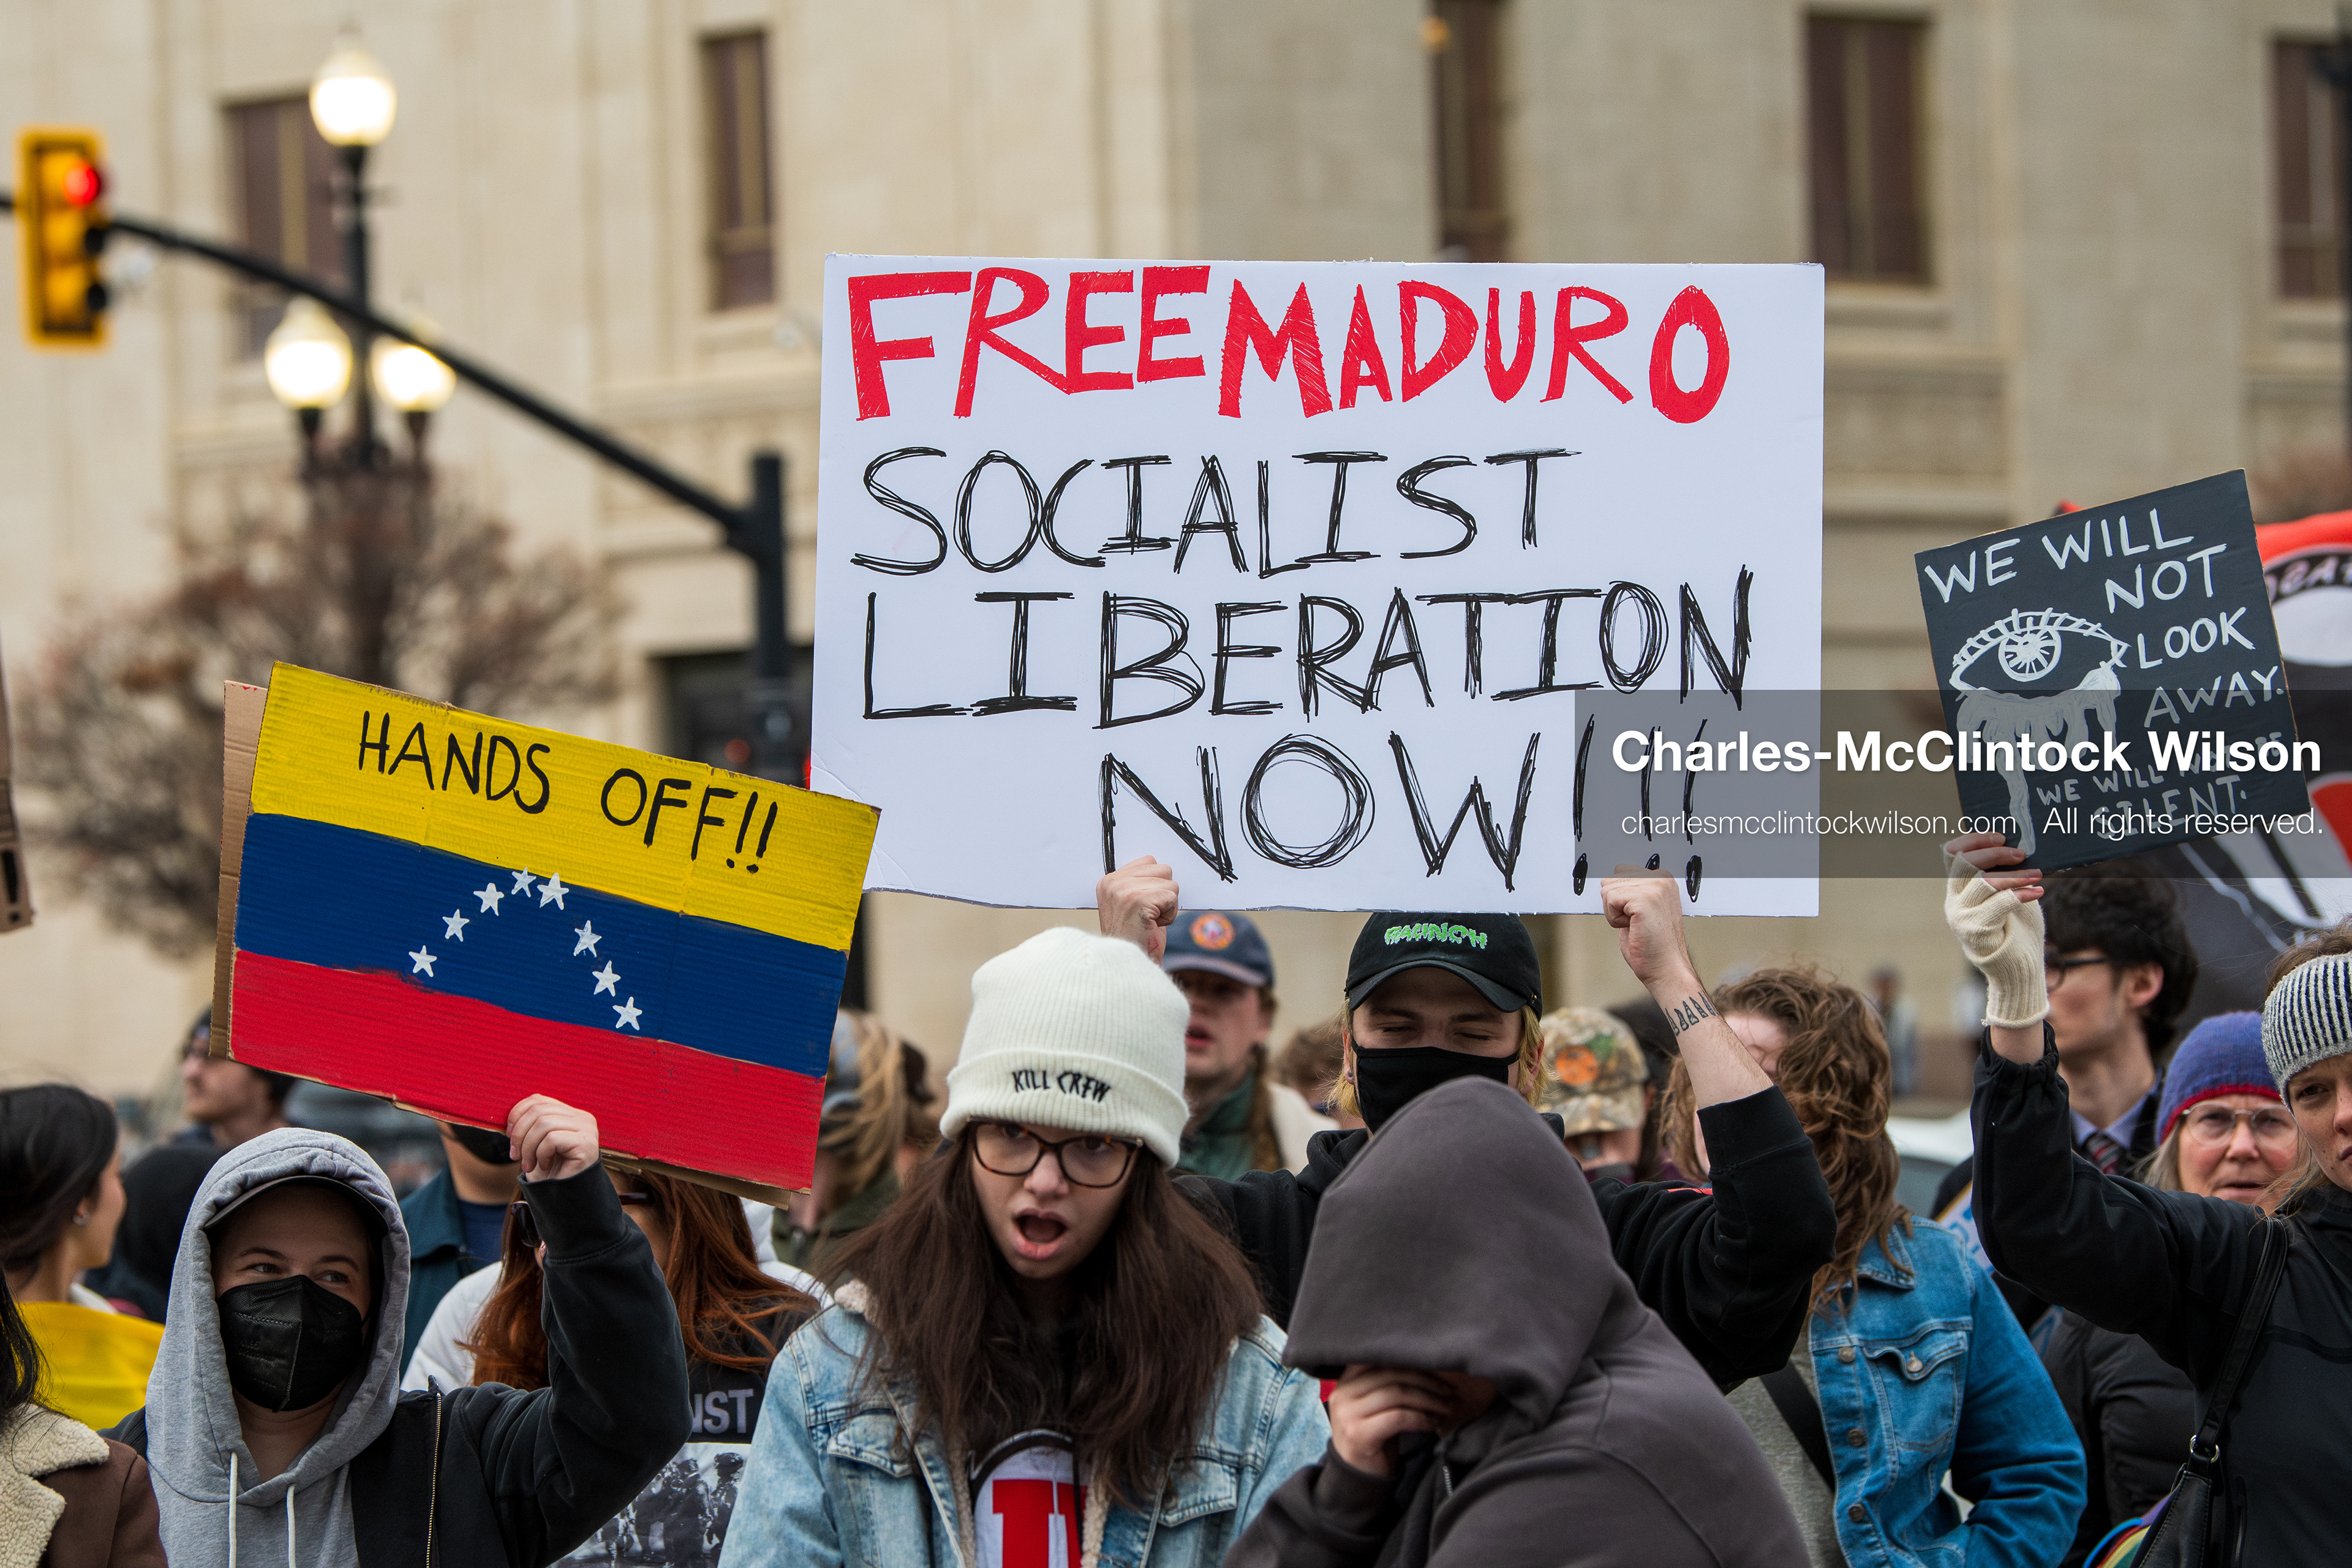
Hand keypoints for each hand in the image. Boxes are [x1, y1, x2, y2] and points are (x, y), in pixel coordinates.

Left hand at [508, 1096, 600, 1182]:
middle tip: (515, 1155)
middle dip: (519, 1134)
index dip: (517, 1114)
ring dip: (528, 1147)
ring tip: (528, 1164)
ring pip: (544, 1124)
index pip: (538, 1100)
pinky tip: (544, 1165)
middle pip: (539, 1110)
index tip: (509, 1136)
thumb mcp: (535, 1143)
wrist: (564, 1198)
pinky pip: (552, 1139)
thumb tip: (510, 1116)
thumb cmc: (549, 1172)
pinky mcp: (586, 1144)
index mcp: (570, 1114)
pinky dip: (540, 1154)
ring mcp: (587, 1130)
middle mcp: (582, 1118)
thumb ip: (530, 1125)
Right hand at [1096, 855, 1179, 960]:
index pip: (1149, 861)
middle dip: (1163, 894)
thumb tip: (1162, 869)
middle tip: (1147, 915)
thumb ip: (1139, 884)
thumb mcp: (1130, 904)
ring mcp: (1124, 890)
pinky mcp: (1138, 900)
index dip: (1155, 885)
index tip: (1143, 906)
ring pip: (1171, 884)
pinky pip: (1172, 898)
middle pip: (1163, 869)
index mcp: (1109, 881)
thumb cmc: (1134, 939)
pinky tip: (1153, 925)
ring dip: (1167, 905)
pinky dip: (1169, 915)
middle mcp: (1113, 883)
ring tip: (1150, 920)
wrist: (1126, 966)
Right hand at [1326, 1365, 1455, 1477]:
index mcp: (1346, 1380)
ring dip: (1428, 1400)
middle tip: (1449, 1390)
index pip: (1381, 1357)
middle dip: (1426, 1381)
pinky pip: (1398, 1417)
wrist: (1358, 1477)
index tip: (1437, 1368)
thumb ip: (1390, 1383)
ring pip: (1397, 1393)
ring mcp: (1347, 1413)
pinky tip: (1432, 1423)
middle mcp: (1342, 1393)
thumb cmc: (1374, 1436)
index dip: (1411, 1360)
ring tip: (1445, 1407)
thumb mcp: (1377, 1405)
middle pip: (1391, 1374)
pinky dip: (1420, 1418)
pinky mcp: (1359, 1434)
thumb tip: (1428, 1366)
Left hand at [1600, 867, 1698, 996]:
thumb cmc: (1653, 944)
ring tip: (1636, 926)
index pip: (1620, 871)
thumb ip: (1630, 890)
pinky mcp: (1644, 899)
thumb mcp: (1641, 909)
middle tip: (1636, 923)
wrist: (1666, 968)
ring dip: (1614, 913)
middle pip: (1610, 879)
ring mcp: (1654, 887)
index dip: (1619, 898)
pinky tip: (1633, 928)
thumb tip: (1606, 879)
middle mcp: (1661, 878)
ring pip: (1607, 889)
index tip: (1637, 915)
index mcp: (1662, 879)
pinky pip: (1609, 900)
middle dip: (1615, 905)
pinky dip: (1614, 919)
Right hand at [1940, 833, 2048, 1044]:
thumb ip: (2003, 874)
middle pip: (1963, 863)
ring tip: (2038, 874)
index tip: (2000, 836)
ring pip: (1982, 882)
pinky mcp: (1977, 931)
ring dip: (2014, 875)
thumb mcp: (2008, 894)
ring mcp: (1962, 917)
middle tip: (2021, 853)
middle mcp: (1954, 901)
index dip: (1972, 839)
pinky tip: (2038, 891)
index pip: (1950, 854)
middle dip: (1994, 853)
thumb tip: (2018, 844)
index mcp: (1957, 889)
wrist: (2017, 969)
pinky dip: (2020, 894)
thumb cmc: (2016, 929)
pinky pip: (1998, 904)